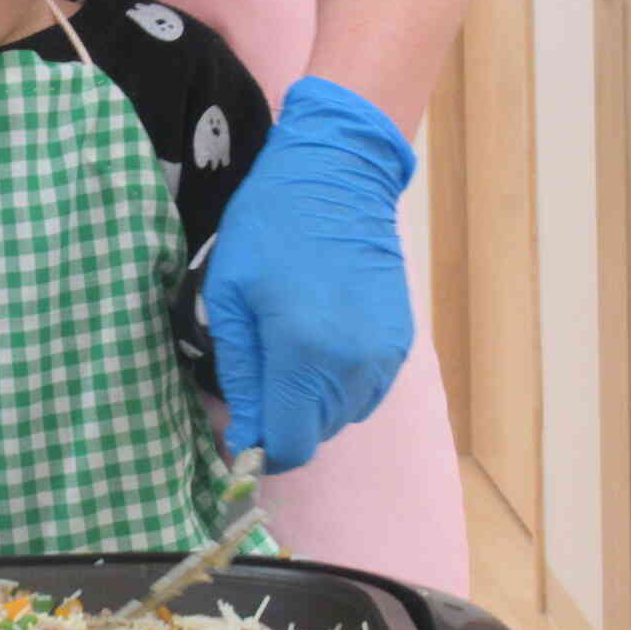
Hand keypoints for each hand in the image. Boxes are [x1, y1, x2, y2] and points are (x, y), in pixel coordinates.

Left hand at [204, 77, 417, 470]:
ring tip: (287, 353)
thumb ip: (240, 374)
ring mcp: (383, 356)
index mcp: (305, 355)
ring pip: (341, 416)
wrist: (337, 178)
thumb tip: (244, 435)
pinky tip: (318, 343)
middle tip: (257, 380)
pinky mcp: (400, 343)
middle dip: (283, 422)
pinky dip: (338, 384)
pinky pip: (364, 391)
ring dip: (311, 404)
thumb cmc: (268, 229)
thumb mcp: (230, 297)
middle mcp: (352, 366)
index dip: (261, 451)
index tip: (239, 434)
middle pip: (315, 434)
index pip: (290, 445)